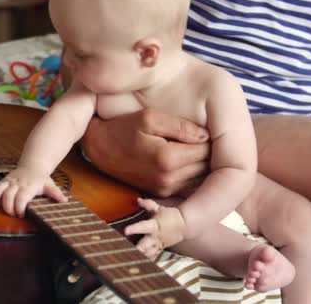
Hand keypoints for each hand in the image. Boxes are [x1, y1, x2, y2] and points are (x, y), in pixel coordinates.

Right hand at [0, 167, 67, 217]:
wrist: (33, 165)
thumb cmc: (41, 178)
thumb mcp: (50, 184)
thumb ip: (56, 193)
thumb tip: (65, 201)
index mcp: (30, 185)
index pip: (22, 197)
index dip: (20, 207)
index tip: (22, 214)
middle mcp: (18, 183)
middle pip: (9, 195)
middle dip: (9, 207)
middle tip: (14, 215)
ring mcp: (10, 182)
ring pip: (0, 190)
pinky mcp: (4, 182)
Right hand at [81, 109, 209, 196]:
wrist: (100, 149)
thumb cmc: (123, 129)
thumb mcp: (149, 118)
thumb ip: (179, 125)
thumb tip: (205, 135)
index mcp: (167, 159)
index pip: (206, 149)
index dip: (210, 137)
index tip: (208, 127)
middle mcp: (168, 179)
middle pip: (207, 166)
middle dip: (210, 152)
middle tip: (207, 136)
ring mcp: (165, 189)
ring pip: (201, 178)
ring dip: (204, 164)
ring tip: (196, 146)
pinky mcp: (163, 193)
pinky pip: (190, 184)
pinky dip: (194, 173)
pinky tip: (188, 159)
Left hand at [124, 198, 187, 258]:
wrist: (184, 225)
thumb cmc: (170, 215)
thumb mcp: (158, 208)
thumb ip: (147, 204)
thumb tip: (137, 200)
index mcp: (153, 226)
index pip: (142, 227)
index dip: (134, 229)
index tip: (125, 231)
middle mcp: (154, 237)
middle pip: (144, 246)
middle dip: (135, 250)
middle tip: (123, 252)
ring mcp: (157, 245)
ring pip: (147, 254)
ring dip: (138, 256)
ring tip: (128, 259)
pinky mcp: (160, 249)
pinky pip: (152, 257)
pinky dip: (145, 260)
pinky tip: (137, 263)